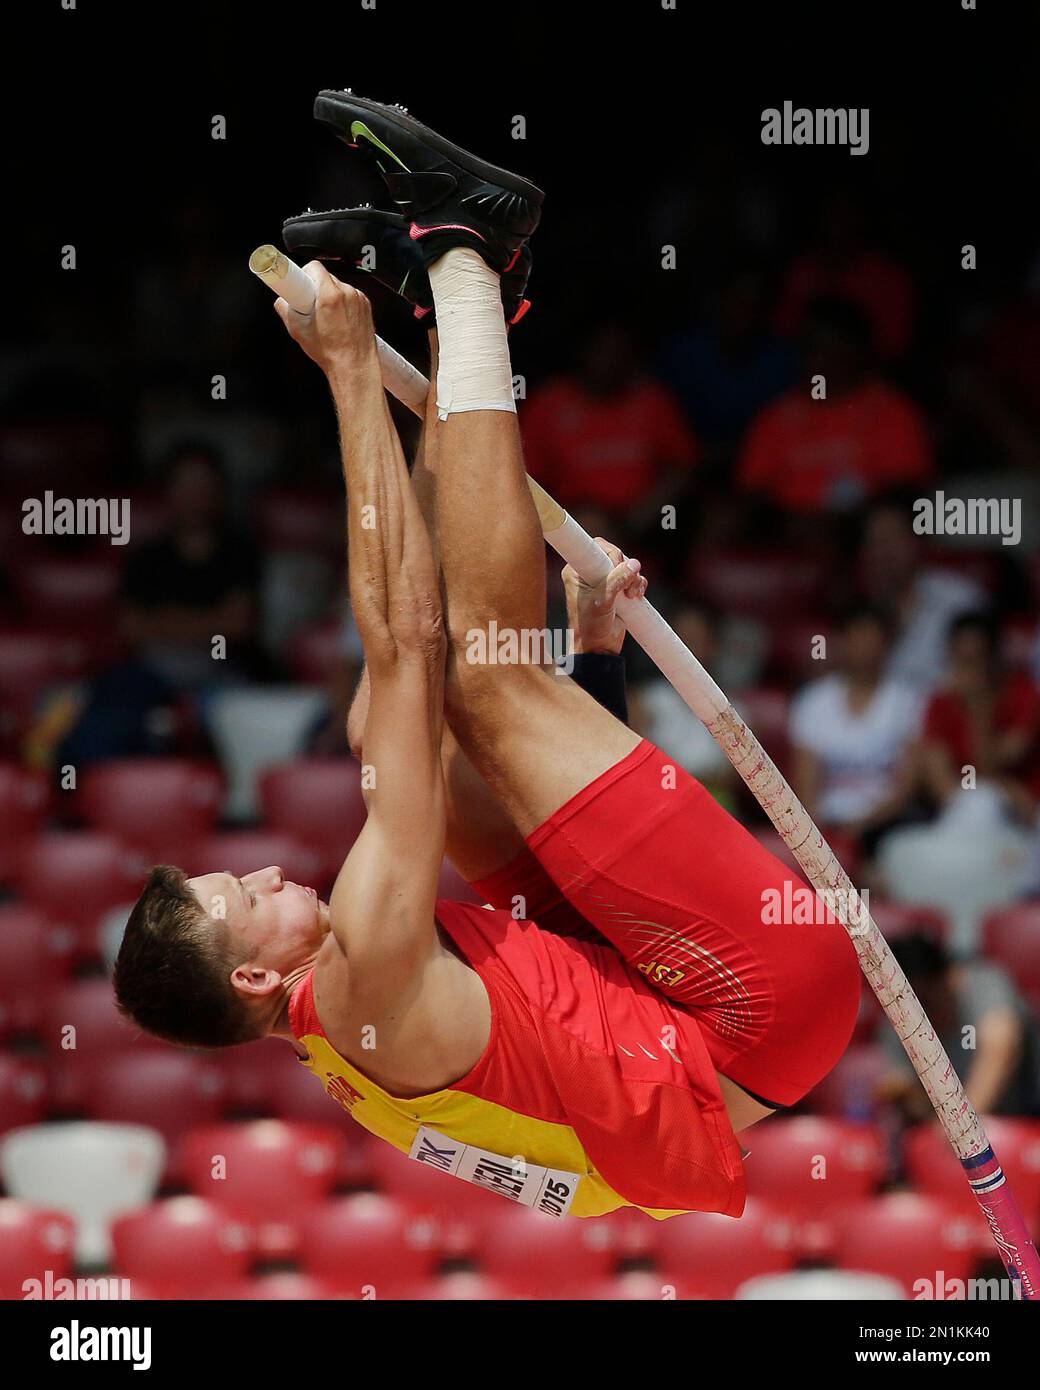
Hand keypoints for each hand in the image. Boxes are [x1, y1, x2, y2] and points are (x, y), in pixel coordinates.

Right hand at [274, 262, 376, 374]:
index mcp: (330, 295)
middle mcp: (347, 293)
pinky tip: (339, 320)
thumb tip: (281, 302)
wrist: (354, 366)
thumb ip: (285, 310)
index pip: (315, 267)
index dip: (305, 273)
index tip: (300, 281)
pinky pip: (350, 296)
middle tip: (311, 305)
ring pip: (339, 286)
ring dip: (330, 296)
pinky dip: (343, 303)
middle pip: (326, 277)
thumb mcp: (299, 331)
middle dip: (316, 288)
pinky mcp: (366, 305)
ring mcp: (359, 298)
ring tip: (326, 317)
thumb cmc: (332, 353)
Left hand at [562, 538, 646, 655]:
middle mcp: (589, 572)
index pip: (595, 547)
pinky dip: (638, 584)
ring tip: (631, 596)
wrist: (599, 649)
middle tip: (627, 588)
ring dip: (634, 578)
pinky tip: (636, 596)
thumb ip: (617, 580)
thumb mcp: (602, 601)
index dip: (611, 553)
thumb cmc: (591, 627)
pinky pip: (633, 577)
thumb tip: (634, 564)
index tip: (617, 566)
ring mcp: (605, 580)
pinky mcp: (618, 589)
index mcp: (576, 571)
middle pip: (614, 554)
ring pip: (626, 565)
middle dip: (625, 568)